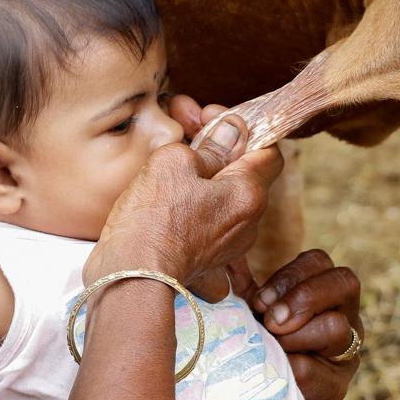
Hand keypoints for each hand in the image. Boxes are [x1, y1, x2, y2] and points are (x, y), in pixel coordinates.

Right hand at [85, 112, 283, 299]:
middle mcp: (248, 222)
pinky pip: (208, 225)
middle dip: (218, 150)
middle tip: (185, 133)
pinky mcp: (208, 262)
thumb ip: (210, 144)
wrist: (130, 278)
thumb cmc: (152, 218)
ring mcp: (229, 246)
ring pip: (225, 199)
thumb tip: (231, 131)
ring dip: (205, 179)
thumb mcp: (175, 162)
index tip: (211, 121)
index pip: (268, 151)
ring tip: (170, 166)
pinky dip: (194, 209)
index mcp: (248, 194)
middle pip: (244, 174)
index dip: (242, 129)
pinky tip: (170, 201)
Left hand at [239, 250, 363, 399]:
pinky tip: (272, 371)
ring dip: (294, 336)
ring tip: (272, 347)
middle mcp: (346, 315)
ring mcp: (347, 350)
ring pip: (336, 327)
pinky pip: (314, 371)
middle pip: (345, 282)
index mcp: (325, 290)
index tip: (260, 300)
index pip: (319, 261)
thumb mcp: (252, 308)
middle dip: (302, 299)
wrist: (261, 394)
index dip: (289, 276)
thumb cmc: (259, 340)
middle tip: (271, 321)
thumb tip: (228, 255)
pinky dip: (286, 368)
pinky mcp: (337, 386)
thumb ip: (243, 282)